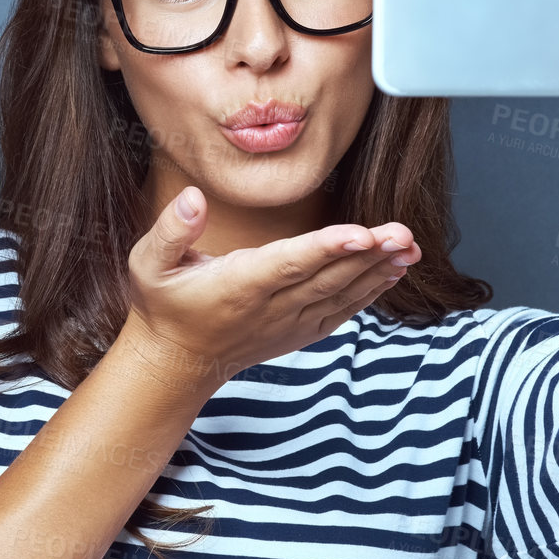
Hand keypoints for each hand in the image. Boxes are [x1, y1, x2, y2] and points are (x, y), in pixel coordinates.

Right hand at [121, 185, 420, 390]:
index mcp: (238, 285)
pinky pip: (340, 311)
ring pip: (340, 294)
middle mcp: (269, 307)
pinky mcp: (299, 331)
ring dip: (377, 270)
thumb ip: (170, 230)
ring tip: (409, 247)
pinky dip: (368, 292)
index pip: (289, 264)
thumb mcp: (149, 264)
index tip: (362, 234)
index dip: (327, 248)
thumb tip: (194, 198)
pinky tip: (391, 272)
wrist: (176, 360)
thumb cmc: (164, 305)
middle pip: (327, 277)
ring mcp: (288, 322)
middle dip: (369, 254)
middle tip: (403, 232)